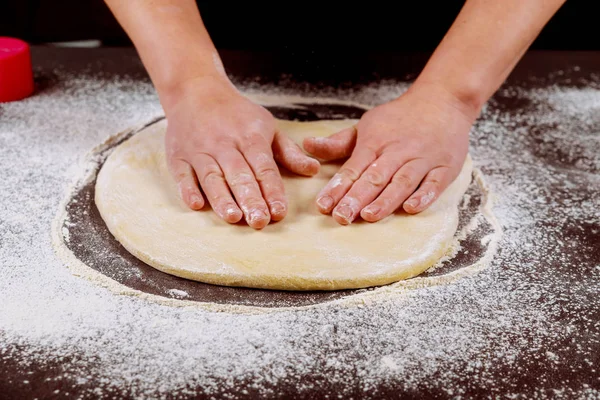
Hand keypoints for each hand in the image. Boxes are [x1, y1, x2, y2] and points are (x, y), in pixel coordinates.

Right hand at [164, 77, 319, 228]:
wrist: (196, 89)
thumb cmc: (236, 115)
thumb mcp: (267, 126)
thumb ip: (289, 152)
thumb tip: (314, 170)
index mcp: (250, 137)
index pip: (264, 168)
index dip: (272, 191)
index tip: (279, 212)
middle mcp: (224, 144)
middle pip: (239, 175)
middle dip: (250, 199)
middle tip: (260, 222)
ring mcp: (199, 150)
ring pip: (212, 177)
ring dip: (222, 198)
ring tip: (233, 218)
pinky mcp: (178, 156)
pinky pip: (182, 174)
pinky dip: (188, 189)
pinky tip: (196, 205)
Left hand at [303, 82, 478, 224]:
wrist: (443, 99)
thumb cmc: (400, 118)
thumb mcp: (367, 125)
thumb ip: (339, 143)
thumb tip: (307, 145)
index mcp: (375, 142)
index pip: (353, 168)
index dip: (338, 187)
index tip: (323, 206)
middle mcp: (398, 151)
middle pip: (375, 177)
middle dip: (356, 198)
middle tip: (341, 217)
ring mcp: (423, 159)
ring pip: (402, 181)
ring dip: (385, 200)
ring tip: (369, 216)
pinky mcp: (445, 167)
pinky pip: (434, 183)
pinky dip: (423, 195)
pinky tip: (410, 209)